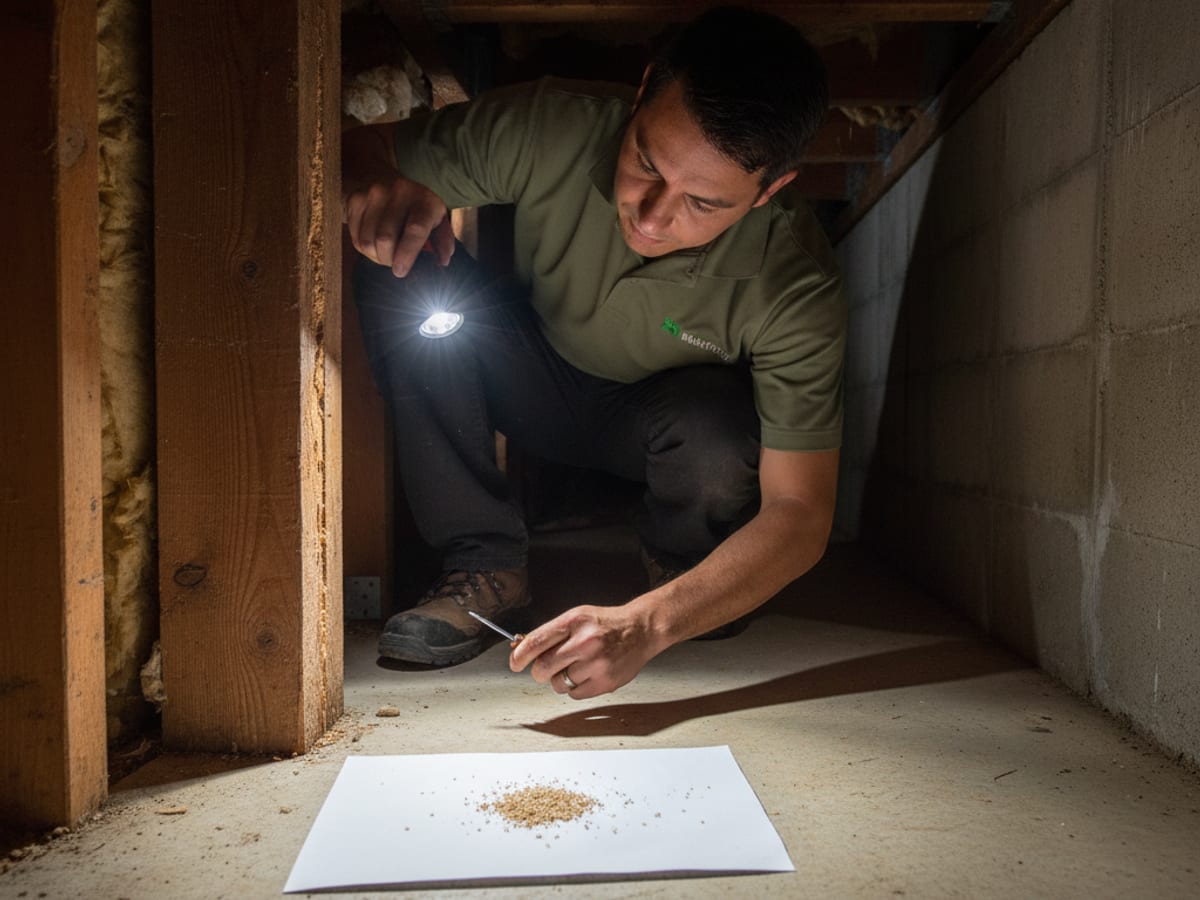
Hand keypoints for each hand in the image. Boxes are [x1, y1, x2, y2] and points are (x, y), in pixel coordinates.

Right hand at [343, 173, 454, 276]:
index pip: (415, 229)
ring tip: (385, 252)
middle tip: (395, 263)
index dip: (407, 254)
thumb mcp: (437, 219)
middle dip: (389, 260)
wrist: (385, 179)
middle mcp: (399, 192)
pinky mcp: (355, 199)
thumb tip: (442, 262)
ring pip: (367, 241)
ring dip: (375, 256)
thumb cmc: (416, 208)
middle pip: (385, 239)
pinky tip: (373, 242)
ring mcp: (373, 193)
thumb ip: (443, 241)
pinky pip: (355, 237)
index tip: (400, 271)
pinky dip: (364, 248)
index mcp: (425, 200)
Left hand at [508, 604, 659, 699]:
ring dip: (560, 679)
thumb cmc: (605, 624)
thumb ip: (551, 633)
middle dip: (540, 671)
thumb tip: (521, 649)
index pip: (536, 642)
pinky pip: (575, 694)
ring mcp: (597, 663)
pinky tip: (587, 674)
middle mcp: (585, 642)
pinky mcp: (606, 682)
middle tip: (545, 669)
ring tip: (575, 667)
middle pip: (543, 668)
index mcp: (574, 622)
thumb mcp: (577, 617)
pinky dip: (576, 688)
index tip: (514, 663)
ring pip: (558, 684)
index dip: (519, 656)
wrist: (640, 630)